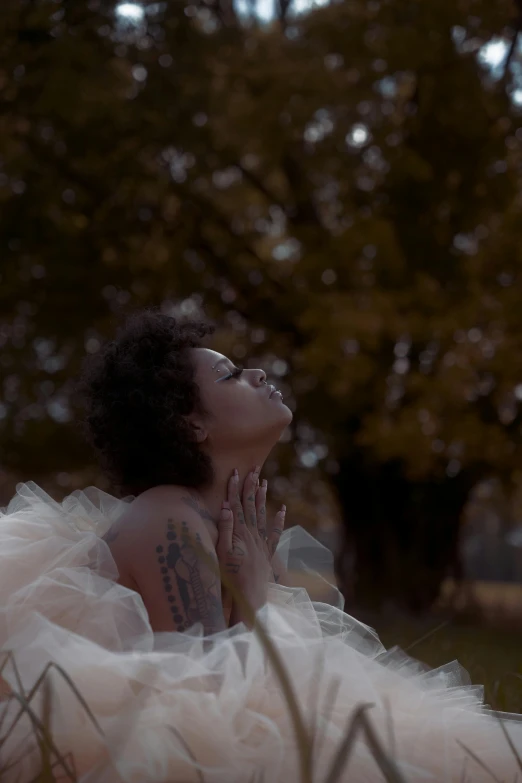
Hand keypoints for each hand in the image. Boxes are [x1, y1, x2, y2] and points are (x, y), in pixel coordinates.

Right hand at [216, 467, 284, 626]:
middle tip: (254, 469)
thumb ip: (225, 528)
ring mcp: (262, 542)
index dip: (236, 488)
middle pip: (251, 505)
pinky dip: (279, 520)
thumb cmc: (231, 576)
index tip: (236, 472)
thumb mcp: (222, 552)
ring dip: (263, 497)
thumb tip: (226, 506)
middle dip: (251, 486)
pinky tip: (283, 509)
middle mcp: (253, 533)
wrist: (249, 596)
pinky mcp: (267, 552)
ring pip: (262, 514)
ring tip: (264, 481)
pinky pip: (275, 532)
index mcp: (240, 532)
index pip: (237, 504)